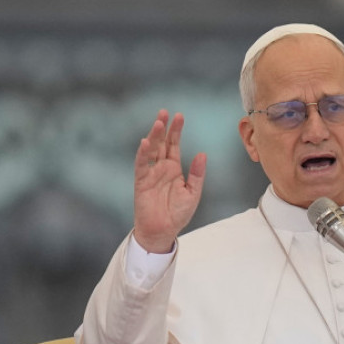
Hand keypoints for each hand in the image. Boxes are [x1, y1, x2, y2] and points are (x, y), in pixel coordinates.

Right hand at [133, 110, 206, 253]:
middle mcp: (161, 168)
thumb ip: (197, 174)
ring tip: (158, 122)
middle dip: (163, 128)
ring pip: (151, 150)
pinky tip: (145, 142)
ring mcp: (150, 173)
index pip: (174, 145)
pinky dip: (142, 154)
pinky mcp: (141, 181)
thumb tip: (202, 153)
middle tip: (165, 112)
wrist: (163, 230)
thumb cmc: (178, 213)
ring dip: (153, 136)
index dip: (176, 131)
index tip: (179, 116)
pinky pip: (141, 165)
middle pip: (161, 143)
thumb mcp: (193, 193)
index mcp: (174, 169)